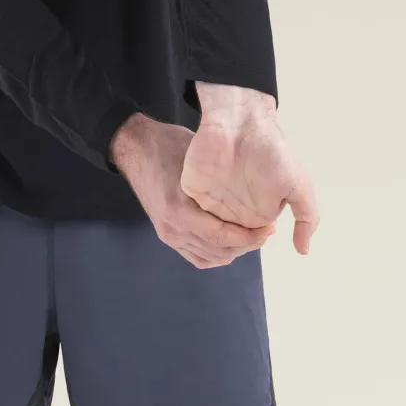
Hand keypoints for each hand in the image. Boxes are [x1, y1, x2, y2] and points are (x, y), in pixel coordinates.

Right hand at [108, 114, 276, 268]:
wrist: (136, 149)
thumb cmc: (170, 147)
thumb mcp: (197, 158)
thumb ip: (221, 182)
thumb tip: (257, 195)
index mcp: (179, 210)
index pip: (222, 237)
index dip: (250, 238)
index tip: (268, 227)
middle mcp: (173, 228)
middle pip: (220, 251)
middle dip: (247, 245)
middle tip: (266, 231)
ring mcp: (169, 235)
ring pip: (211, 258)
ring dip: (234, 250)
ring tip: (252, 235)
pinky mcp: (168, 235)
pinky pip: (198, 257)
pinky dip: (217, 254)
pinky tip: (231, 242)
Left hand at [180, 105, 316, 256]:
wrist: (241, 121)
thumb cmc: (272, 151)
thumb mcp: (299, 185)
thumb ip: (307, 218)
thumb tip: (303, 251)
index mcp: (257, 212)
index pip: (251, 242)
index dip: (255, 242)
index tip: (263, 231)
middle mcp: (233, 211)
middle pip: (227, 243)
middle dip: (234, 241)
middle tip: (244, 223)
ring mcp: (210, 202)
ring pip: (206, 235)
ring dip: (213, 235)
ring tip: (228, 216)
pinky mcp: (190, 192)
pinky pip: (187, 216)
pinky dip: (193, 221)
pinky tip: (205, 211)